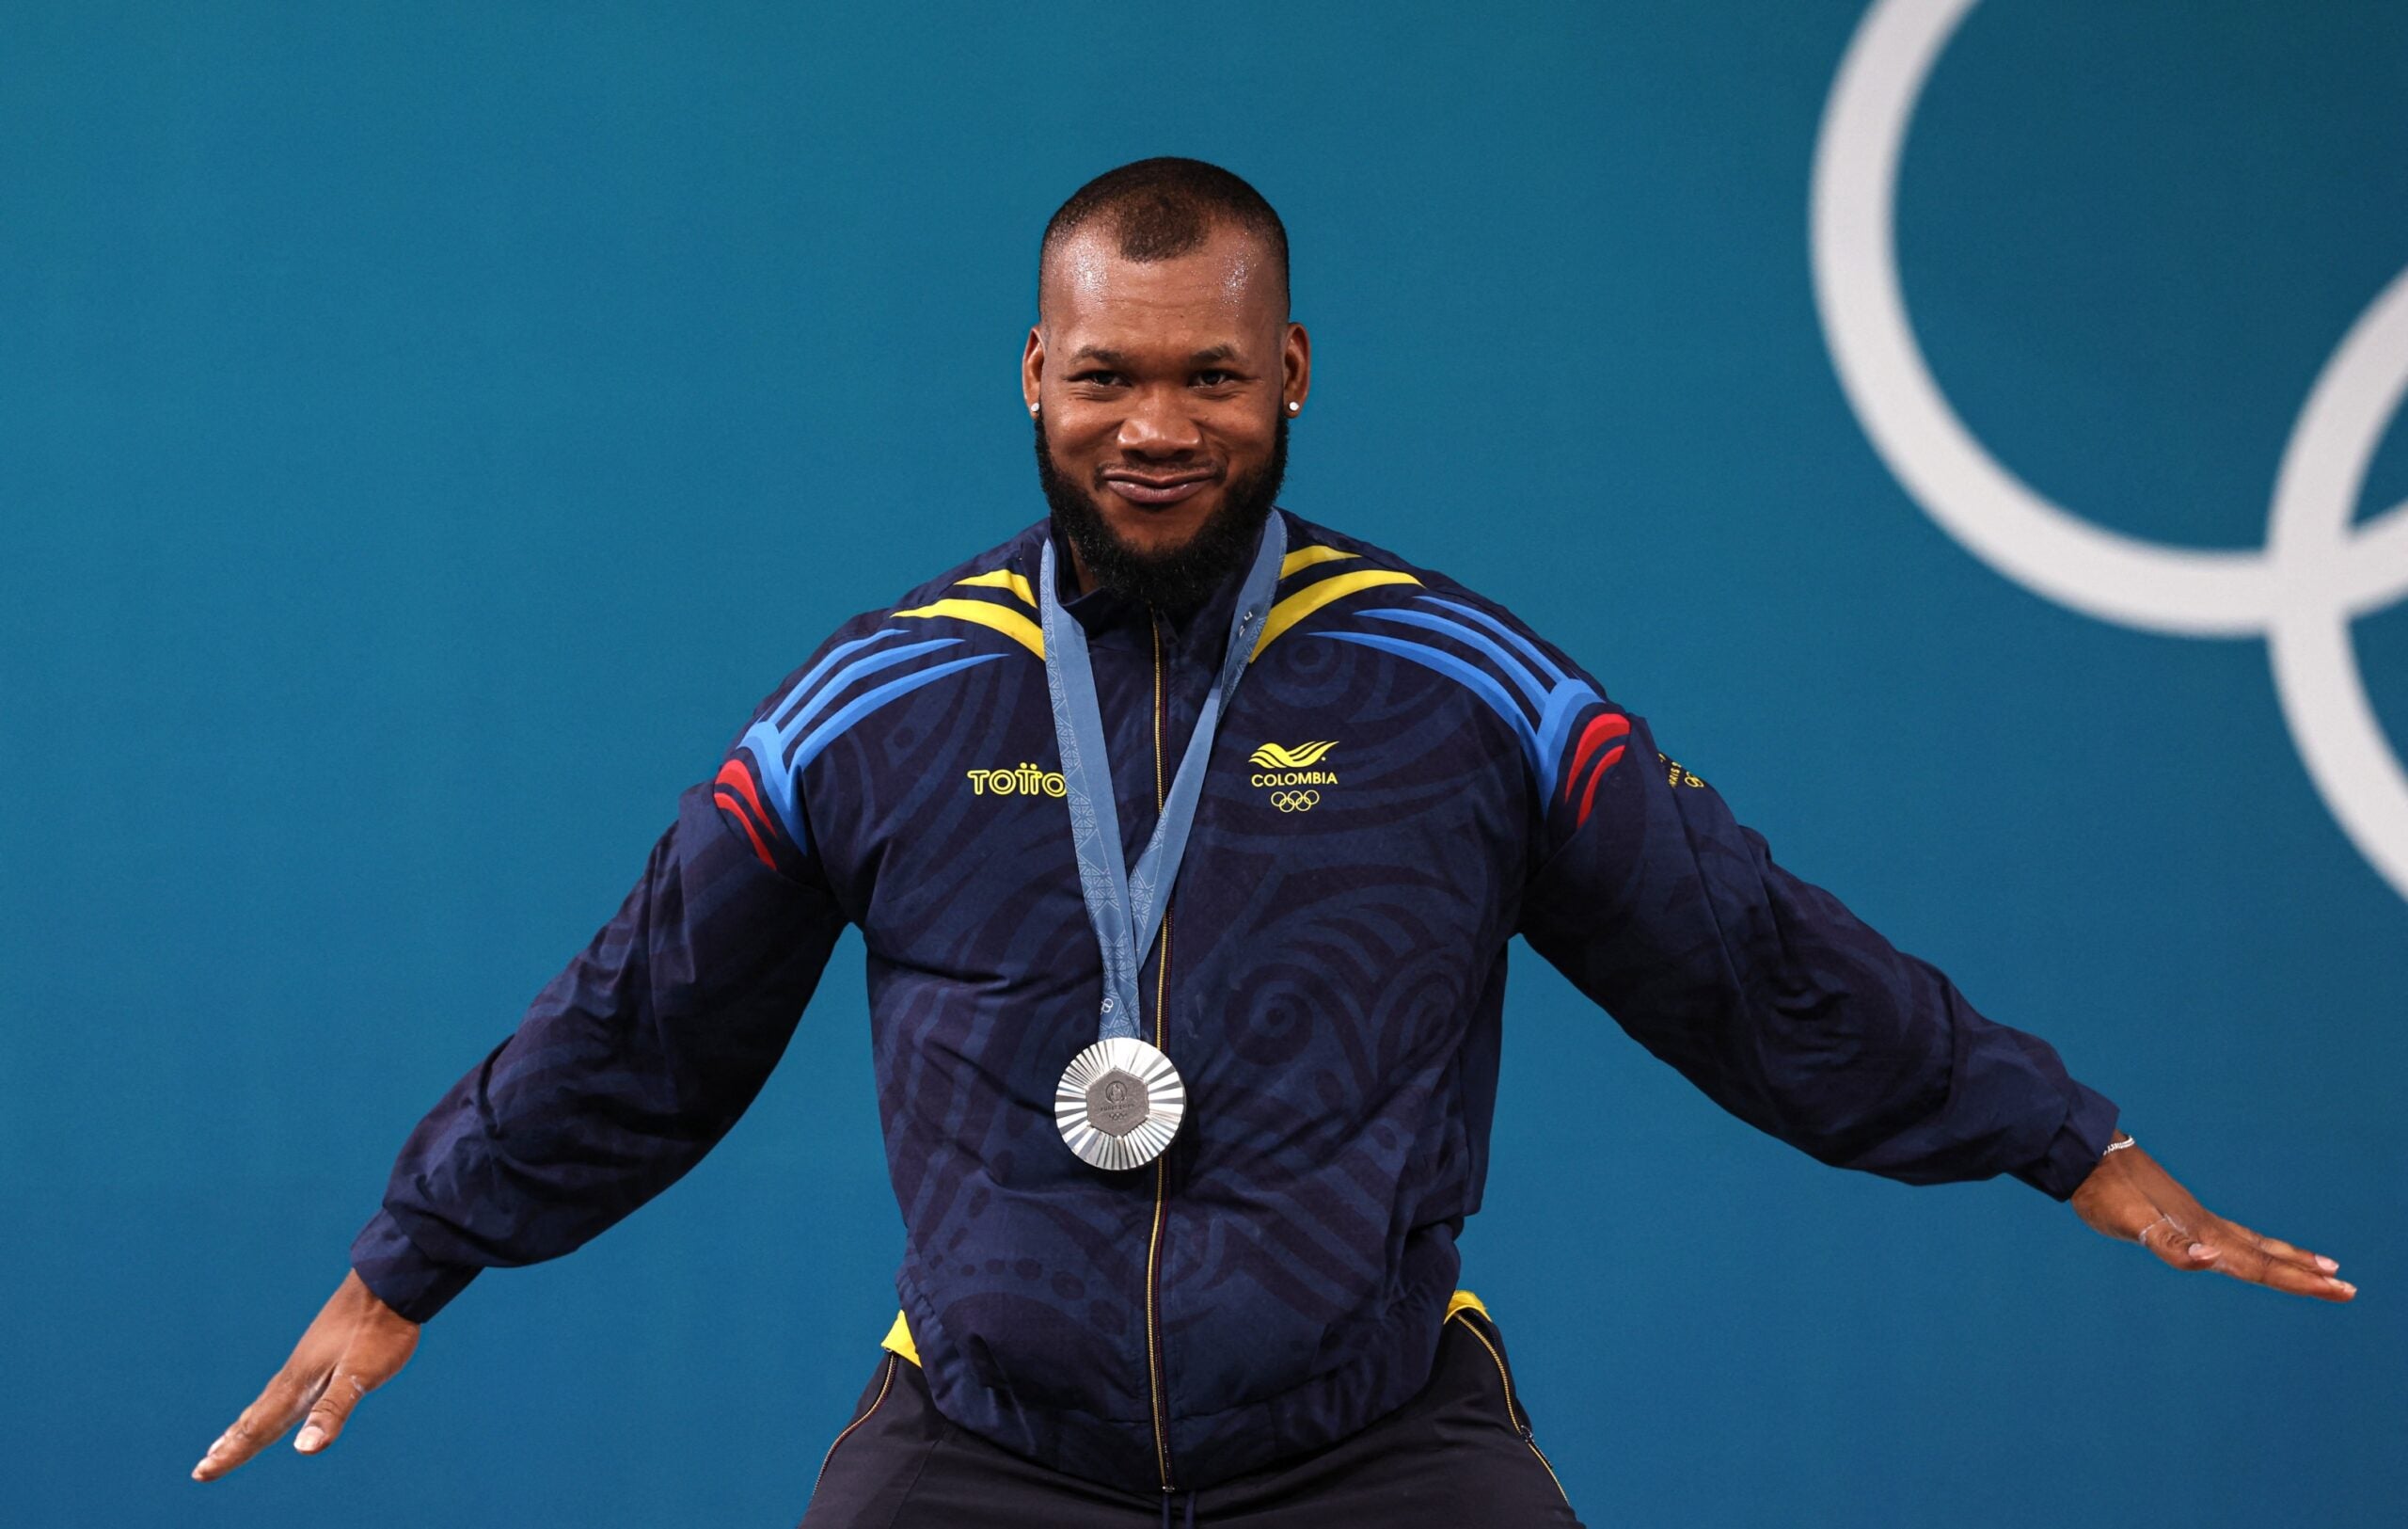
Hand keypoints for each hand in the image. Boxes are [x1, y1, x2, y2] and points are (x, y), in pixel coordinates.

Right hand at [191, 1269, 421, 1481]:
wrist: (389, 1282)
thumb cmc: (378, 1331)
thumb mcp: (359, 1376)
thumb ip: (332, 1411)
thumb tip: (304, 1449)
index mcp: (297, 1386)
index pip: (257, 1429)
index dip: (230, 1454)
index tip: (200, 1474)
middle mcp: (294, 1375)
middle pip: (255, 1418)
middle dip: (230, 1444)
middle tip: (202, 1467)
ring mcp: (306, 1361)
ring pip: (267, 1401)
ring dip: (245, 1424)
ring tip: (228, 1439)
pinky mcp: (320, 1351)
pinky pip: (284, 1386)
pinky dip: (270, 1403)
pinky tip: (279, 1399)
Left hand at [2071, 1135, 2355, 1302]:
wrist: (2082, 1155)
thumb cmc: (2105, 1193)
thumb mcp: (2137, 1226)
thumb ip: (2174, 1246)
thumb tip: (2214, 1257)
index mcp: (2203, 1235)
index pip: (2261, 1264)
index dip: (2300, 1280)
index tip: (2340, 1287)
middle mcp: (2206, 1228)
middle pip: (2266, 1257)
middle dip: (2306, 1276)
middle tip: (2349, 1288)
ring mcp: (2194, 1220)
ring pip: (2251, 1245)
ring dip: (2287, 1260)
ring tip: (2322, 1267)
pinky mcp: (2175, 1214)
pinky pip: (2220, 1236)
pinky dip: (2247, 1247)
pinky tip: (2245, 1252)